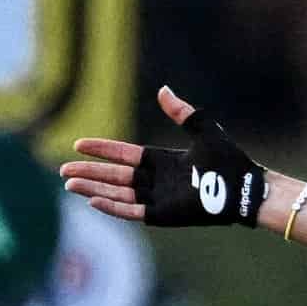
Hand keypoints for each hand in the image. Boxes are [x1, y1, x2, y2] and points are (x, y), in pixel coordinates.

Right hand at [61, 85, 271, 230]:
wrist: (243, 187)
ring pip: (117, 193)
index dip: (102, 150)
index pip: (124, 155)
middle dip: (88, 172)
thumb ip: (181, 112)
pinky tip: (92, 200)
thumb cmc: (228, 160)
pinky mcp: (163, 215)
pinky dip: (113, 206)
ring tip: (69, 184)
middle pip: (114, 176)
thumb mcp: (202, 129)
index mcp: (162, 161)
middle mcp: (156, 181)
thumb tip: (163, 90)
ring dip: (93, 188)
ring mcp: (158, 199)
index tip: (79, 144)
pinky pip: (131, 210)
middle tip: (62, 171)